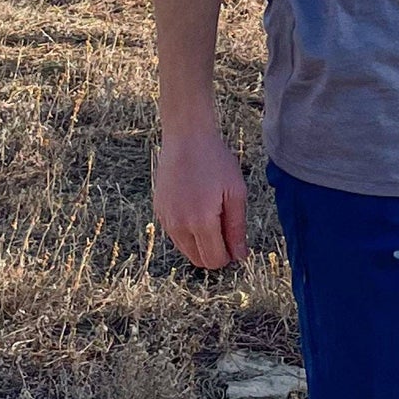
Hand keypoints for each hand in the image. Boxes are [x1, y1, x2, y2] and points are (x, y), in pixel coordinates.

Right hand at [153, 126, 247, 268]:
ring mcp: (165, 219)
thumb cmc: (215, 161)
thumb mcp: (236, 193)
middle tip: (226, 227)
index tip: (236, 242)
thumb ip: (237, 228)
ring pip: (186, 250)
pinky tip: (198, 208)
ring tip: (213, 215)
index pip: (215, 260)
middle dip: (215, 252)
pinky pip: (175, 235)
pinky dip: (188, 231)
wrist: (186, 138)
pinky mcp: (159, 211)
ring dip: (201, 243)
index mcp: (201, 222)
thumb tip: (239, 256)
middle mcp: (179, 225)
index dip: (229, 256)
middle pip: (199, 260)